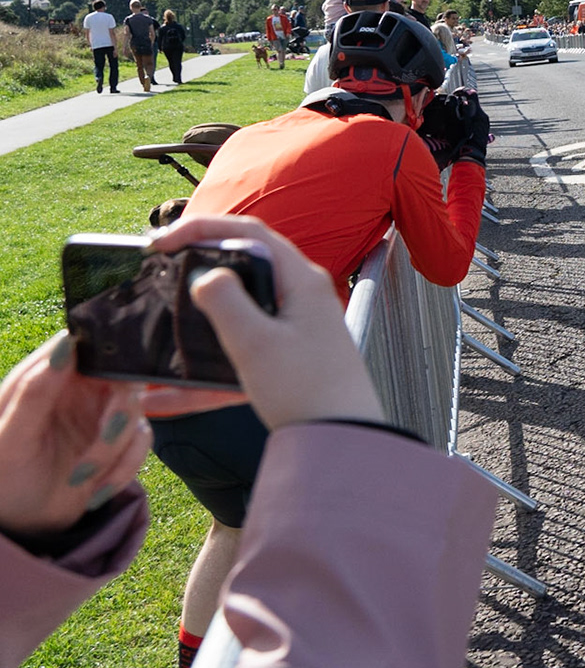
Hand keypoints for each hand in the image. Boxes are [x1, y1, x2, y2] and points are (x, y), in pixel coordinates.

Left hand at [0, 333, 150, 539]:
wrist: (19, 526)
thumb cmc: (1, 480)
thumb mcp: (9, 440)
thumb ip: (34, 392)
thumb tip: (67, 345)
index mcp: (44, 376)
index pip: (83, 342)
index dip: (104, 352)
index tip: (109, 379)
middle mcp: (78, 389)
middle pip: (123, 377)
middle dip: (118, 413)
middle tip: (106, 437)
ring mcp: (100, 414)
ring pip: (136, 413)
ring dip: (114, 452)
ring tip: (79, 479)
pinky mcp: (118, 441)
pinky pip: (142, 444)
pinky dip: (123, 471)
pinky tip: (94, 493)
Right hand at [142, 216, 381, 431]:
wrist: (343, 440)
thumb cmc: (307, 390)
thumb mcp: (255, 343)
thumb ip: (225, 302)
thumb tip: (206, 276)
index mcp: (301, 281)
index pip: (249, 233)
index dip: (202, 227)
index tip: (160, 241)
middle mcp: (304, 297)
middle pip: (244, 267)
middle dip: (199, 267)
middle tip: (159, 271)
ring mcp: (299, 327)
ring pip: (238, 314)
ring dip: (197, 325)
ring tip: (159, 328)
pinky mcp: (291, 357)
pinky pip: (242, 353)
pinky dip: (207, 372)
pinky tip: (165, 400)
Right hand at [450, 91, 489, 165]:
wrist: (471, 155)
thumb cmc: (460, 138)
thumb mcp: (452, 121)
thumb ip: (452, 106)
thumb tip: (453, 98)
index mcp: (477, 111)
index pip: (472, 93)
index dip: (462, 91)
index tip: (456, 93)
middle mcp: (483, 116)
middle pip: (473, 103)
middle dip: (463, 103)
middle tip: (454, 107)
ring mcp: (485, 124)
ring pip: (475, 113)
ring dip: (466, 113)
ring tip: (457, 119)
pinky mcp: (484, 130)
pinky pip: (477, 121)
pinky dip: (470, 121)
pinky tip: (462, 126)